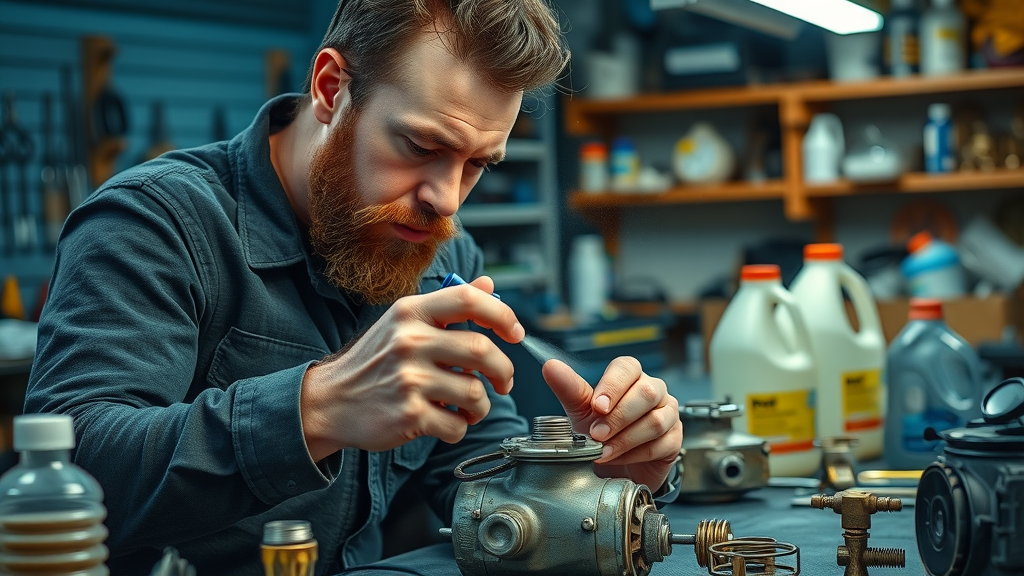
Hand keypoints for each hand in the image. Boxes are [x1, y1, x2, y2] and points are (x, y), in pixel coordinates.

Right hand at [300, 276, 523, 460]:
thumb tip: (486, 284)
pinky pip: (458, 424)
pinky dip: (459, 427)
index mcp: (410, 312)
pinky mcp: (409, 414)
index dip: (501, 314)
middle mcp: (409, 341)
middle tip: (503, 382)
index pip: (468, 300)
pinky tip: (445, 421)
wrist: (330, 402)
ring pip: (475, 393)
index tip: (515, 332)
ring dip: (480, 405)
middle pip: (482, 351)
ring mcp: (409, 379)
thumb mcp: (403, 324)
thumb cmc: (373, 362)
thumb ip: (447, 305)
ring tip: (468, 406)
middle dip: (503, 371)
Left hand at [543, 357, 681, 490]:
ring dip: (625, 439)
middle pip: (646, 393)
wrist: (615, 466)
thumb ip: (569, 389)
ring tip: (603, 451)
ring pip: (655, 420)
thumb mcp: (581, 411)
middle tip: (597, 434)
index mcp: (630, 376)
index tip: (597, 406)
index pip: (627, 368)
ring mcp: (668, 413)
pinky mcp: (675, 439)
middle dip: (618, 417)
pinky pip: (661, 444)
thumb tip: (551, 366)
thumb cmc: (600, 431)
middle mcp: (653, 390)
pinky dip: (635, 454)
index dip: (613, 386)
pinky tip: (619, 458)